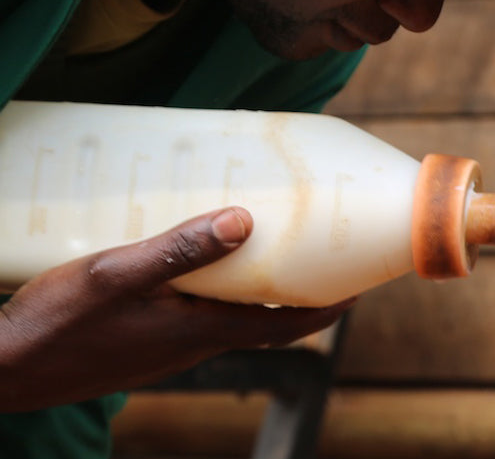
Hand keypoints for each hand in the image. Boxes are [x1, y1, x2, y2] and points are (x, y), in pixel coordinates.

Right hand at [0, 207, 352, 411]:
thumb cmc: (54, 325)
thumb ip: (179, 248)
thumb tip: (247, 220)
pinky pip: (189, 316)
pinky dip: (206, 290)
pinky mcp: (137, 346)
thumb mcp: (116, 275)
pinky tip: (184, 263)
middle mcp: (190, 345)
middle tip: (314, 249)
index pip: (286, 324)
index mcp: (199, 331)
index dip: (328, 307)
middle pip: (262, 318)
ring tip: (255, 242)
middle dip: (294, 288)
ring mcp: (164, 349)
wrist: (1, 372)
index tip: (359, 285)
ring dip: (249, 287)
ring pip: (224, 316)